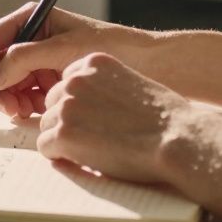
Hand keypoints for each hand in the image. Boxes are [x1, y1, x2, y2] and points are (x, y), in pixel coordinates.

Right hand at [0, 4, 148, 117]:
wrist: (149, 64)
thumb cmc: (113, 45)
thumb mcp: (66, 48)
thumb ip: (26, 58)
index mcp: (33, 20)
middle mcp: (32, 40)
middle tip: (11, 110)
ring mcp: (40, 63)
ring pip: (9, 86)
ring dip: (12, 101)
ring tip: (28, 113)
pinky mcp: (50, 83)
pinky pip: (26, 97)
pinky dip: (27, 107)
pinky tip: (38, 114)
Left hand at [35, 53, 221, 200]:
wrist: (176, 139)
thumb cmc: (165, 117)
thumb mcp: (132, 84)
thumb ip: (105, 87)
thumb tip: (88, 107)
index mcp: (94, 61)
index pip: (67, 82)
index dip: (78, 105)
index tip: (94, 119)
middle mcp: (75, 78)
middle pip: (52, 103)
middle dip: (68, 122)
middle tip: (93, 139)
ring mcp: (67, 105)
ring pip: (46, 125)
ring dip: (64, 140)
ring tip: (92, 150)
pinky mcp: (64, 133)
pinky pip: (45, 147)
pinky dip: (60, 156)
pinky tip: (83, 160)